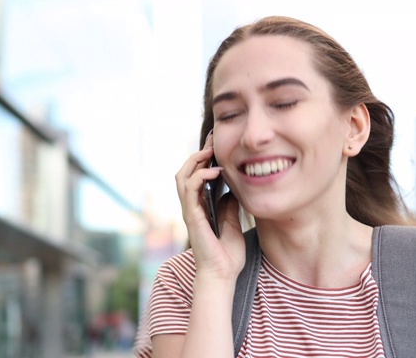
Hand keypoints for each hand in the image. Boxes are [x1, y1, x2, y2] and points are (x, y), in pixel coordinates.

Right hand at [175, 136, 245, 281]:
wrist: (223, 274)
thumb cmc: (228, 253)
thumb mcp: (233, 221)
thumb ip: (229, 204)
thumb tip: (233, 187)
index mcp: (201, 206)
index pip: (197, 175)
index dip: (205, 157)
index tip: (217, 142)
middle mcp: (192, 206)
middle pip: (186, 171)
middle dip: (198, 153)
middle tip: (213, 140)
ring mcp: (190, 210)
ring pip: (182, 176)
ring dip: (195, 161)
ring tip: (210, 152)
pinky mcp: (191, 216)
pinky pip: (189, 190)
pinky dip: (200, 176)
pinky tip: (214, 171)